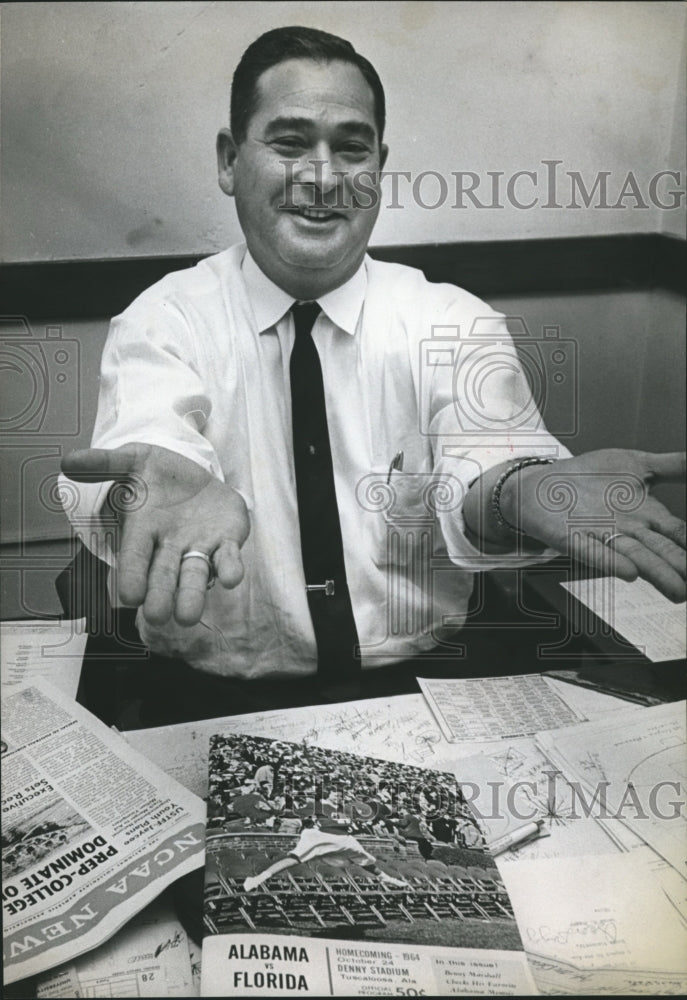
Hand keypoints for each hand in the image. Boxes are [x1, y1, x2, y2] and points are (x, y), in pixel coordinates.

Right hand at [61, 443, 249, 624]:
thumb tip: (68, 461)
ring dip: (192, 594)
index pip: (134, 556)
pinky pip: (229, 558)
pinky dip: (230, 568)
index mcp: (143, 529)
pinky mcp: (227, 541)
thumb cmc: (157, 474)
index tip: (128, 596)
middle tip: (157, 614)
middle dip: (161, 594)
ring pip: (195, 576)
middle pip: (163, 575)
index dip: (131, 574)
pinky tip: (232, 578)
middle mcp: (170, 545)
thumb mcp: (132, 461)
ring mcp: (199, 546)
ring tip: (187, 615)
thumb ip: (104, 464)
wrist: (194, 474)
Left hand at [506, 450, 685, 601]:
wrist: (543, 481)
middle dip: (681, 567)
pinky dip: (610, 561)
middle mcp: (627, 529)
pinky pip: (592, 552)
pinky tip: (628, 572)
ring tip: (677, 590)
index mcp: (647, 514)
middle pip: (661, 550)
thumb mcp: (638, 465)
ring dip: (656, 573)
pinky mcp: (572, 538)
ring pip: (634, 555)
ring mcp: (601, 535)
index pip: (678, 533)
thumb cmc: (591, 478)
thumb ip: (674, 466)